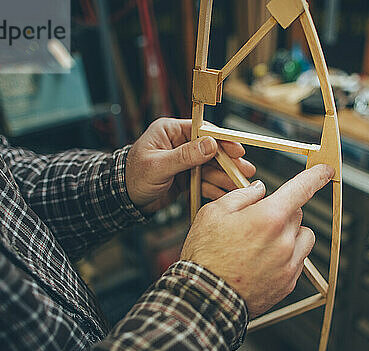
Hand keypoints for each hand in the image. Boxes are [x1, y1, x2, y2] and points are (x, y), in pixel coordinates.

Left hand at [125, 118, 255, 213]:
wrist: (122, 200)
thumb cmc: (132, 178)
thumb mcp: (158, 166)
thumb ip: (184, 156)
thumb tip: (210, 144)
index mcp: (170, 131)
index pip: (202, 131)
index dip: (222, 141)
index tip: (238, 150)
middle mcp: (179, 143)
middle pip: (211, 150)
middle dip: (229, 162)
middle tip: (246, 170)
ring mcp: (184, 161)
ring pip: (210, 167)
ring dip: (225, 177)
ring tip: (240, 187)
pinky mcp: (185, 177)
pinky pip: (204, 181)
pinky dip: (214, 188)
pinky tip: (226, 195)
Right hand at [181, 164, 334, 316]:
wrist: (205, 298)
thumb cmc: (205, 257)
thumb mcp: (213, 213)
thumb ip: (242, 196)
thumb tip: (259, 190)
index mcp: (268, 217)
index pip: (302, 189)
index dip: (316, 176)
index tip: (324, 171)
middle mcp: (284, 240)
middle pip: (298, 214)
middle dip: (282, 212)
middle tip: (257, 222)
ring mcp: (289, 264)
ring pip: (303, 238)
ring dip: (290, 235)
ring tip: (264, 243)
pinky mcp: (288, 283)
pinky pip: (297, 261)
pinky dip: (286, 257)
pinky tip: (262, 262)